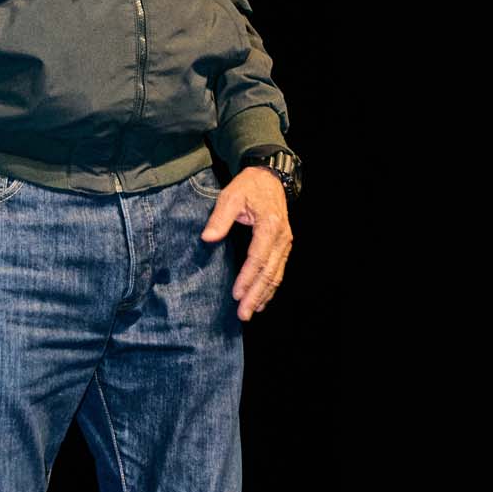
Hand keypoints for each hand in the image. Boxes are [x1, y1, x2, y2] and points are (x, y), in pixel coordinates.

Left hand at [201, 167, 292, 320]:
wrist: (271, 177)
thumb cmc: (249, 186)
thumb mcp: (231, 196)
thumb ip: (220, 218)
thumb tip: (207, 238)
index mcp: (269, 225)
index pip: (258, 257)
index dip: (247, 277)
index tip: (236, 294)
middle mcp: (281, 237)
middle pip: (269, 272)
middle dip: (256, 295)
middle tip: (243, 314)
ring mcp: (285, 243)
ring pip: (276, 275)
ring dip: (264, 295)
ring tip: (251, 312)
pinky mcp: (284, 246)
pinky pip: (278, 270)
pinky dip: (271, 287)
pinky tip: (262, 300)